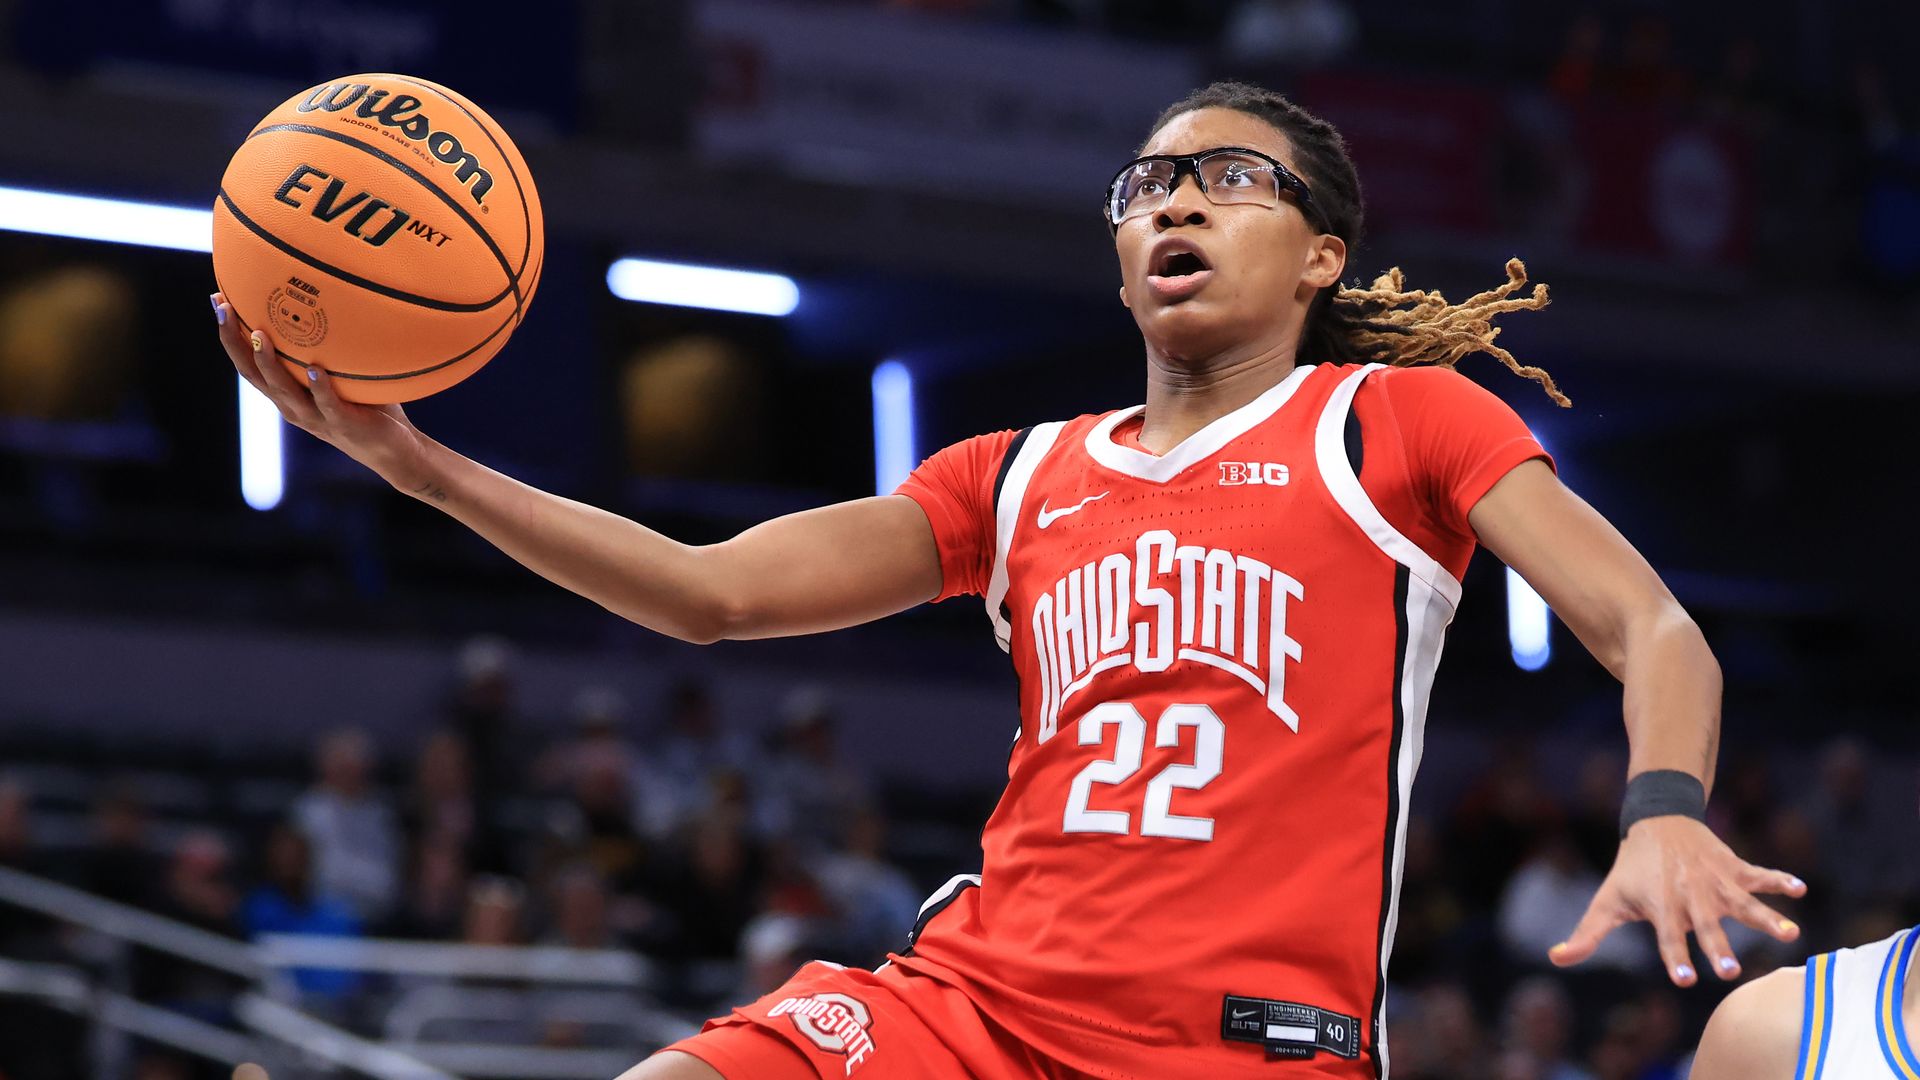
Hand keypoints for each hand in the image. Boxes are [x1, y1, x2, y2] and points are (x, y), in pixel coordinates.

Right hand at [213, 292, 430, 492]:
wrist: (394, 453)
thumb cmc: (368, 409)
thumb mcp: (341, 378)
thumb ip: (330, 352)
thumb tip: (331, 304)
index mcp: (287, 396)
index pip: (249, 365)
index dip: (230, 336)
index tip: (218, 301)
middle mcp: (293, 408)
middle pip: (254, 374)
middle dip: (235, 341)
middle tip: (223, 308)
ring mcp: (317, 418)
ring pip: (284, 390)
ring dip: (270, 362)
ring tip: (260, 335)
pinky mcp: (344, 424)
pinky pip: (328, 404)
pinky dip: (319, 387)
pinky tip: (314, 369)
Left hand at [1549, 816, 1805, 985]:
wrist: (1657, 819)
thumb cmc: (1631, 870)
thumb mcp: (1607, 899)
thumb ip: (1587, 934)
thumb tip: (1556, 958)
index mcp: (1661, 906)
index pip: (1667, 938)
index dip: (1675, 958)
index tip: (1685, 980)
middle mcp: (1690, 895)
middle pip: (1705, 925)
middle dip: (1717, 947)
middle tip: (1730, 972)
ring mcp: (1715, 881)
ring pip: (1743, 901)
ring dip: (1765, 917)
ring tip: (1789, 934)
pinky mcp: (1734, 868)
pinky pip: (1759, 873)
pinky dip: (1779, 879)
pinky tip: (1800, 889)